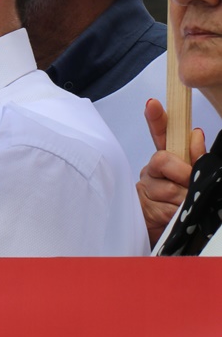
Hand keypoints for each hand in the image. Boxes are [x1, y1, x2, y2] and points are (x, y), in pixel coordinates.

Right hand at [139, 99, 206, 245]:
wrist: (167, 234)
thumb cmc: (181, 203)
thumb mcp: (194, 179)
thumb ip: (196, 158)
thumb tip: (195, 134)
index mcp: (166, 161)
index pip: (160, 134)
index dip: (156, 118)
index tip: (153, 103)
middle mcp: (151, 171)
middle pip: (162, 160)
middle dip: (182, 173)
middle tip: (190, 184)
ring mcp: (143, 188)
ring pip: (165, 188)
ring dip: (182, 200)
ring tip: (183, 206)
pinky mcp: (140, 208)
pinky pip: (162, 208)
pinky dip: (173, 215)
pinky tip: (171, 216)